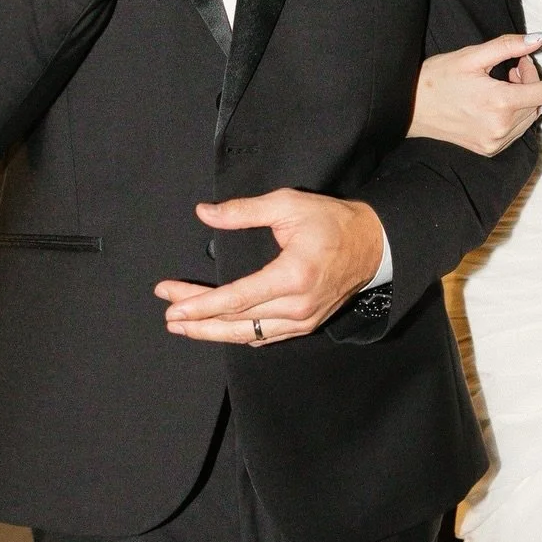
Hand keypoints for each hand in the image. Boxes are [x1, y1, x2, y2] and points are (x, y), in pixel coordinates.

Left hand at [155, 191, 385, 344]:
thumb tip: (204, 213)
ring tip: (184, 326)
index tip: (171, 301)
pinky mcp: (307, 325)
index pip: (236, 299)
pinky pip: (267, 336)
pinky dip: (240, 334)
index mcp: (292, 277)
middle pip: (236, 322)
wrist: (373, 244)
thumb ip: (244, 211)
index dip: (200, 303)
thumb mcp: (287, 205)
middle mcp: (298, 307)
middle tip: (168, 315)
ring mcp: (304, 321)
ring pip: (249, 335)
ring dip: (213, 332)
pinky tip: (219, 330)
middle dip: (198, 320)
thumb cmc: (332, 221)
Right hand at [407, 34, 541, 155]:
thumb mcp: (472, 56)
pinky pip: (516, 128)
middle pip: (537, 101)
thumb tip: (540, 39)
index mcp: (499, 103)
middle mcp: (501, 128)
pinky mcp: (489, 148)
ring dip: (525, 95)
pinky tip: (499, 98)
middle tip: (516, 63)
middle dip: (533, 79)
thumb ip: (508, 47)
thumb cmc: (436, 78)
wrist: (408, 110)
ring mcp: (495, 142)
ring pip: (529, 115)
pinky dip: (516, 111)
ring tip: (505, 78)